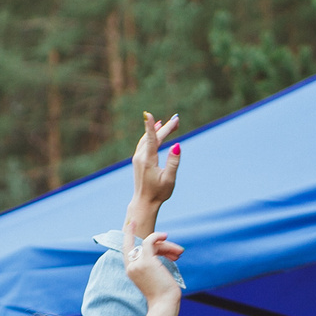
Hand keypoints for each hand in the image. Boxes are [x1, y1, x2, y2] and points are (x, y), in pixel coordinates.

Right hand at [123, 229, 184, 306]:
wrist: (164, 304)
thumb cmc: (163, 296)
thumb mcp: (157, 278)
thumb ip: (154, 265)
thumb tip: (165, 252)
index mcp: (131, 272)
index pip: (127, 250)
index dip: (128, 236)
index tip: (132, 223)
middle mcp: (131, 267)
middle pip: (141, 246)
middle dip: (153, 242)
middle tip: (166, 244)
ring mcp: (137, 264)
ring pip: (149, 245)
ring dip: (166, 247)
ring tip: (179, 253)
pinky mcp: (146, 261)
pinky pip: (150, 241)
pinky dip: (157, 236)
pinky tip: (165, 236)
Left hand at [126, 110, 180, 237]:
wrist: (144, 202)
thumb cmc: (159, 193)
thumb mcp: (169, 179)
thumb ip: (173, 162)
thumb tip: (177, 145)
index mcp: (148, 161)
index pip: (150, 139)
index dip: (150, 125)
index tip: (147, 113)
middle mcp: (141, 157)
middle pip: (153, 137)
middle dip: (166, 128)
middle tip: (177, 119)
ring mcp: (138, 158)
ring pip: (148, 139)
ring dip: (159, 130)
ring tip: (170, 123)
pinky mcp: (138, 160)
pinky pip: (144, 143)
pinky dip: (151, 135)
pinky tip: (156, 131)